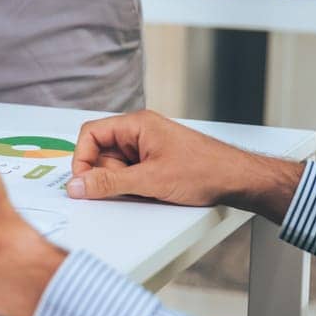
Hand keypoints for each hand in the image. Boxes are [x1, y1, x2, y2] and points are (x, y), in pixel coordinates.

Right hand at [66, 110, 302, 221]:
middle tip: (124, 188)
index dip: (82, 158)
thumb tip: (78, 185)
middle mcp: (140, 132)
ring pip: (116, 166)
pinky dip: (134, 186)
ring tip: (147, 189)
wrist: (238, 180)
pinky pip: (131, 173)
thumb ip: (108, 183)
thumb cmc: (205, 170)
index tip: (83, 182)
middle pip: (101, 151)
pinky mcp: (155, 161)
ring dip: (123, 182)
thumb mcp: (150, 180)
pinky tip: (152, 191)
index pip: (91, 134)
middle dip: (107, 174)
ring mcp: (148, 147)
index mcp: (136, 124)